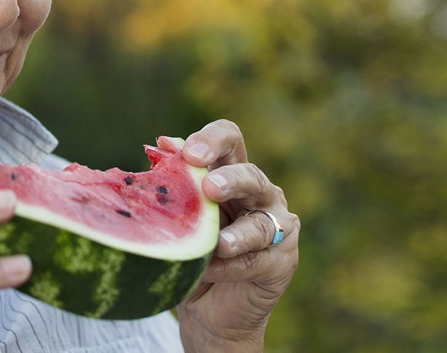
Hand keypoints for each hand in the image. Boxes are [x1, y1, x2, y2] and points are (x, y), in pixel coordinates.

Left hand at [169, 120, 299, 352]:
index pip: (231, 140)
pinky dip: (230, 267)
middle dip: (231, 180)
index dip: (213, 139)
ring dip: (239, 233)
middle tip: (209, 187)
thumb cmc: (191, 251)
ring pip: (261, 223)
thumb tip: (164, 142)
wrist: (206, 307)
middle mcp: (260, 194)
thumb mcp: (178, 216)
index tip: (188, 154)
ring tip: (220, 243)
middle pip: (251, 176)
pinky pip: (256, 261)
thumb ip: (175, 181)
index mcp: (231, 172)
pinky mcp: (282, 262)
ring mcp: (276, 227)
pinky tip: (209, 271)